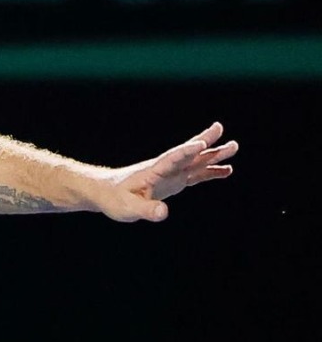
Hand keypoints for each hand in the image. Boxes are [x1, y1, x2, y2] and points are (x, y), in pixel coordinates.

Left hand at [99, 122, 237, 222]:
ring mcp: (171, 174)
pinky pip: (196, 175)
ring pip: (196, 161)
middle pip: (188, 153)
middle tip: (220, 128)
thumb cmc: (114, 199)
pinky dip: (211, 172)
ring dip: (213, 154)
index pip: (172, 158)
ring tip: (234, 146)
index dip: (186, 151)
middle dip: (204, 141)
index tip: (200, 143)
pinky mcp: (174, 181)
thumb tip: (165, 213)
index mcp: (154, 171)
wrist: (106, 193)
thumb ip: (146, 209)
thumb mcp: (128, 208)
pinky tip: (227, 171)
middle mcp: (165, 169)